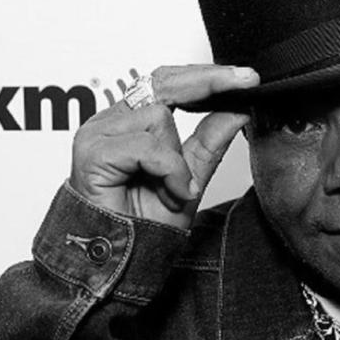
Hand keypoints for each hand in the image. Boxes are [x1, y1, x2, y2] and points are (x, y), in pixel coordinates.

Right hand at [69, 65, 258, 228]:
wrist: (121, 263)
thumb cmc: (144, 224)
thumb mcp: (192, 176)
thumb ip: (211, 140)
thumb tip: (238, 108)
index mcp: (129, 122)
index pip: (169, 82)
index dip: (207, 75)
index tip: (246, 76)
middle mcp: (111, 122)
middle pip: (163, 82)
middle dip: (208, 82)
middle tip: (246, 82)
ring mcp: (97, 134)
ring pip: (159, 117)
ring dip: (178, 159)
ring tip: (173, 190)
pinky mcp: (93, 152)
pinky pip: (148, 146)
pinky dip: (168, 170)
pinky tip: (170, 193)